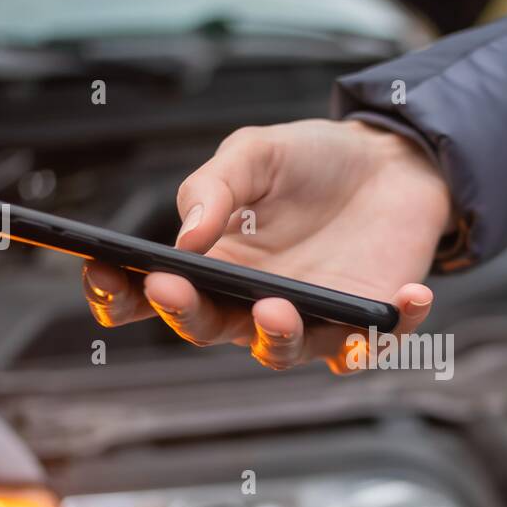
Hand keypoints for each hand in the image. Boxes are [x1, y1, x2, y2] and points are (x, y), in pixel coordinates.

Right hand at [82, 119, 451, 371]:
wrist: (390, 161)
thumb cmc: (313, 163)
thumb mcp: (255, 154)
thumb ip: (215, 188)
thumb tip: (185, 238)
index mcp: (213, 267)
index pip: (153, 296)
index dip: (119, 293)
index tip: (99, 271)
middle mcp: (252, 305)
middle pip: (209, 329)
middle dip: (186, 314)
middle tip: (171, 289)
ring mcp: (310, 321)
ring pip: (283, 351)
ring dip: (277, 337)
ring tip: (276, 308)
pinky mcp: (365, 324)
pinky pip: (374, 341)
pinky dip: (391, 326)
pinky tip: (407, 296)